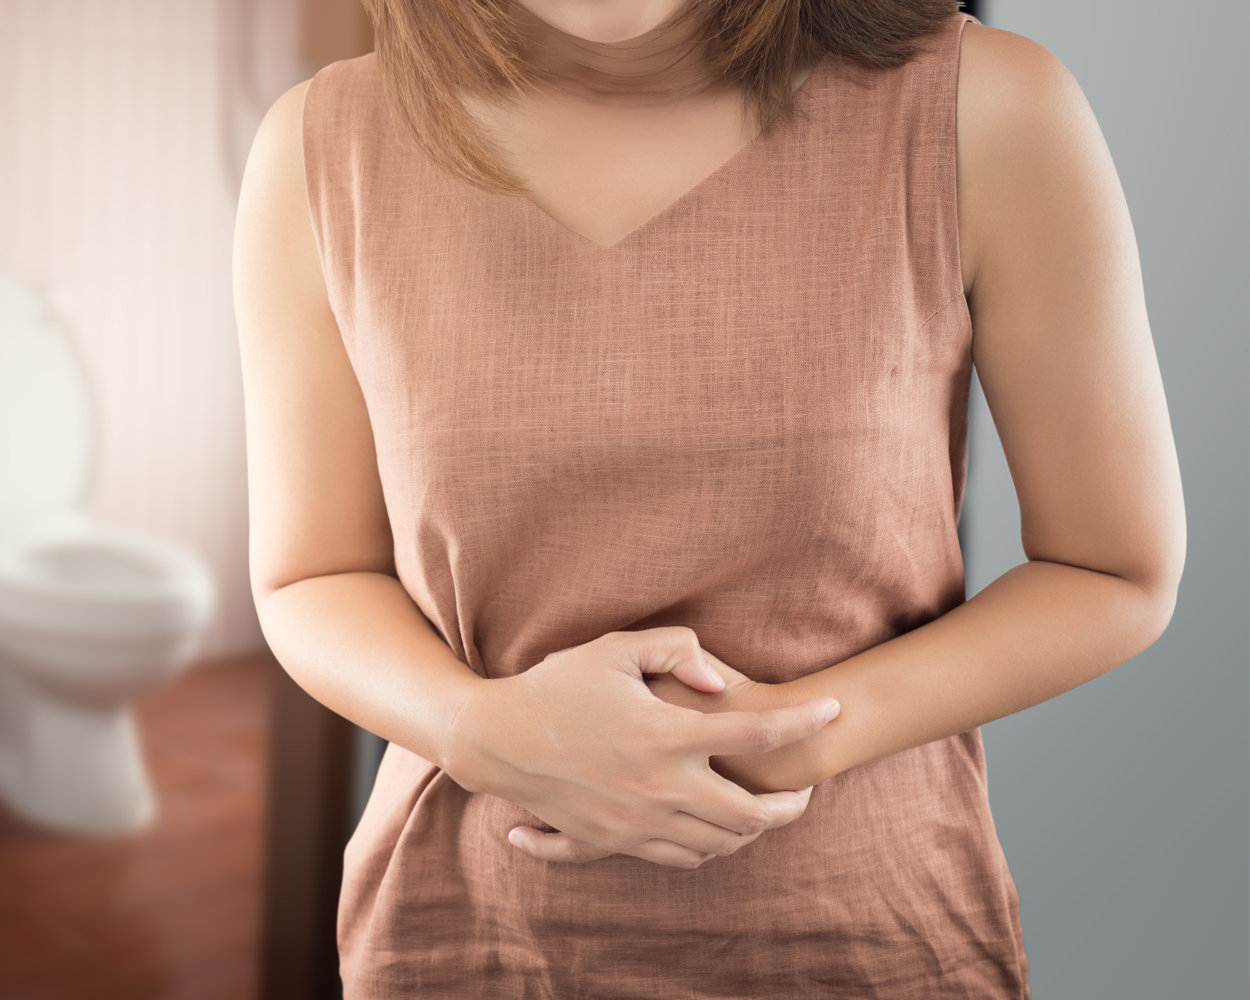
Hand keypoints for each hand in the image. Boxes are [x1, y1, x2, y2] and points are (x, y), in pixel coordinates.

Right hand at [445, 626, 839, 868]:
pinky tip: (716, 831)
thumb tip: (723, 684)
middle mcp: (658, 787)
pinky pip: (678, 859)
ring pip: (718, 844)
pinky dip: (709, 850)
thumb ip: (676, 652)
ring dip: (752, 831)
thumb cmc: (556, 685)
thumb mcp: (614, 648)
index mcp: (664, 734)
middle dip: (791, 806)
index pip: (756, 734)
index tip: (832, 711)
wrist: (496, 740)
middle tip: (807, 790)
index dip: (804, 722)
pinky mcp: (615, 841)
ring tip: (767, 811)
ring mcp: (637, 821)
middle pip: (750, 813)